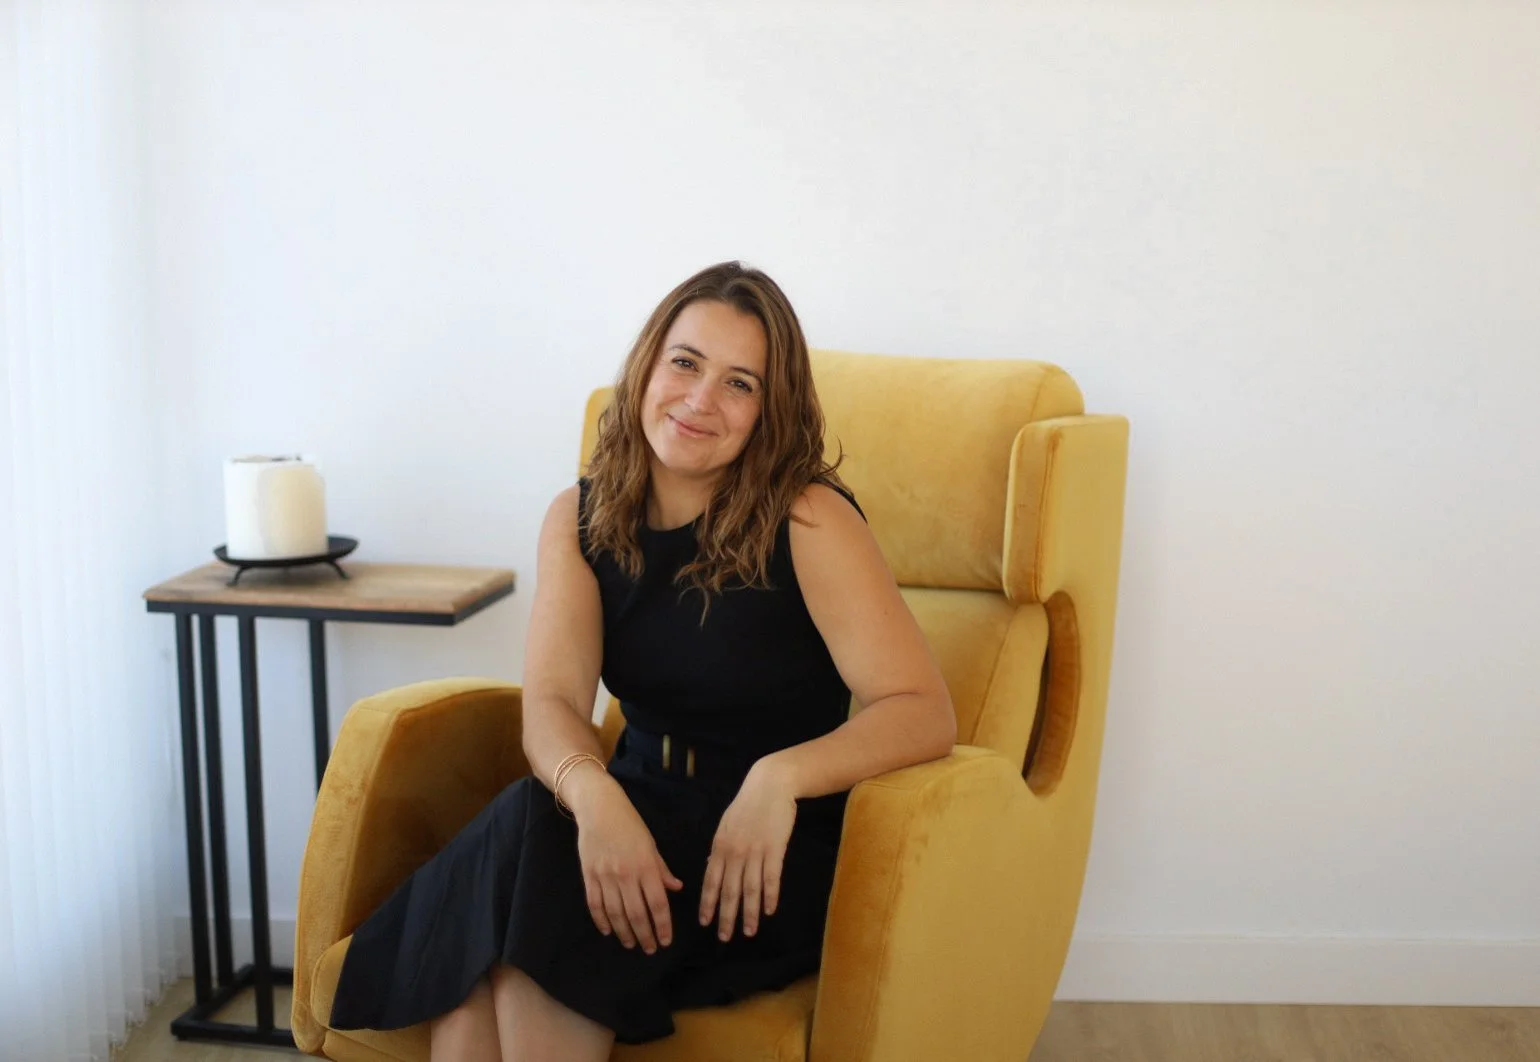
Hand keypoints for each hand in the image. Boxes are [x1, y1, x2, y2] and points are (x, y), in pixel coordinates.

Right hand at [570, 772, 682, 954]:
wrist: (598, 808)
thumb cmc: (629, 823)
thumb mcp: (651, 844)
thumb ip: (661, 869)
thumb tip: (676, 888)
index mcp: (645, 866)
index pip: (657, 903)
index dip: (663, 925)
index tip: (666, 940)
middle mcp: (626, 874)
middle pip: (637, 914)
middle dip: (645, 935)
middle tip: (650, 949)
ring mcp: (605, 876)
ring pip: (616, 913)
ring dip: (625, 932)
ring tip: (631, 944)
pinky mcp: (589, 875)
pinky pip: (595, 904)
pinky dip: (602, 921)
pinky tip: (608, 931)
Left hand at [699, 760, 798, 941]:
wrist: (771, 784)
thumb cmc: (748, 804)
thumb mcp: (726, 824)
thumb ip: (720, 848)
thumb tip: (712, 867)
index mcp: (720, 846)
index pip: (710, 881)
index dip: (707, 903)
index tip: (704, 922)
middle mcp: (734, 851)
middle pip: (729, 890)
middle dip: (725, 916)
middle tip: (724, 938)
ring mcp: (755, 851)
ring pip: (750, 889)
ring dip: (748, 913)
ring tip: (748, 932)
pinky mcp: (775, 849)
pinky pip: (771, 878)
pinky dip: (770, 896)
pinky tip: (769, 911)